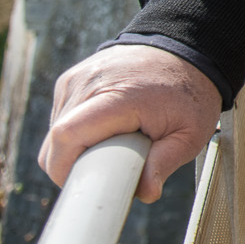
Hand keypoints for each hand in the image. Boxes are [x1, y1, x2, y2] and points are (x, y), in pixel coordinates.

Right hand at [39, 45, 222, 202]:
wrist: (185, 50)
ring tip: (112, 144)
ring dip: (76, 149)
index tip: (89, 185)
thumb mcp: (190, 132)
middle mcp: (89, 83)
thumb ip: (165, 163)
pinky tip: (105, 129)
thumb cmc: (189, 92)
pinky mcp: (71, 79)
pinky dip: (76, 133)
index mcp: (118, 96)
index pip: (67, 136)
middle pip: (56, 142)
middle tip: (109, 170)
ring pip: (55, 134)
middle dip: (75, 166)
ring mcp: (76, 78)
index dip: (67, 169)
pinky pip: (60, 118)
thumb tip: (147, 193)